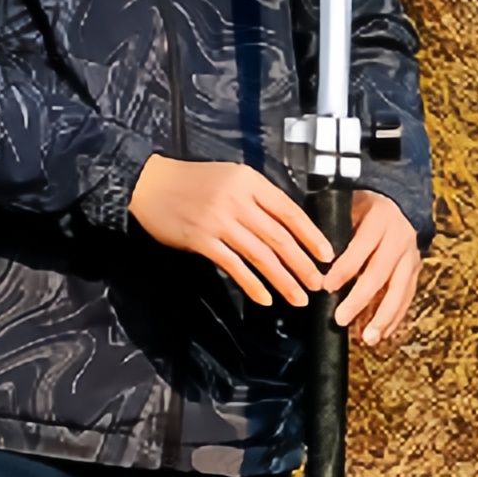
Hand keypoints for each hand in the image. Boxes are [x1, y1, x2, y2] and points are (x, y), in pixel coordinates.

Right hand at [131, 156, 331, 309]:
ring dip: (282, 279)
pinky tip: (265, 298)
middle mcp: (237, 200)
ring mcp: (219, 221)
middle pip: (278, 236)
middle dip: (302, 263)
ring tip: (299, 297)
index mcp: (250, 182)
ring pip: (260, 254)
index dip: (310, 235)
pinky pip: (233, 266)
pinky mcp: (202, 240)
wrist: (150, 184)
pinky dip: (251, 284)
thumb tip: (287, 227)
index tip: (327, 255)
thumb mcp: (231, 178)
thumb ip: (257, 198)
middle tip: (319, 284)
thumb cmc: (193, 182)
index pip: (289, 211)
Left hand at [325, 191, 421, 347]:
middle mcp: (400, 238)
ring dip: (384, 317)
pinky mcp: (416, 271)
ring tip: (369, 339)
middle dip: (360, 300)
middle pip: (381, 274)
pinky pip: (407, 297)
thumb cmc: (362, 208)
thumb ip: (334, 231)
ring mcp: (411, 256)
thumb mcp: (347, 208)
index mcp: (380, 220)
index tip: (326, 287)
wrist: (397, 201)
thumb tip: (314, 265)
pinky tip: (384, 334)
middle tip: (341, 319)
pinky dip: (396, 318)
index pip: (361, 248)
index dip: (344, 269)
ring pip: (400, 290)